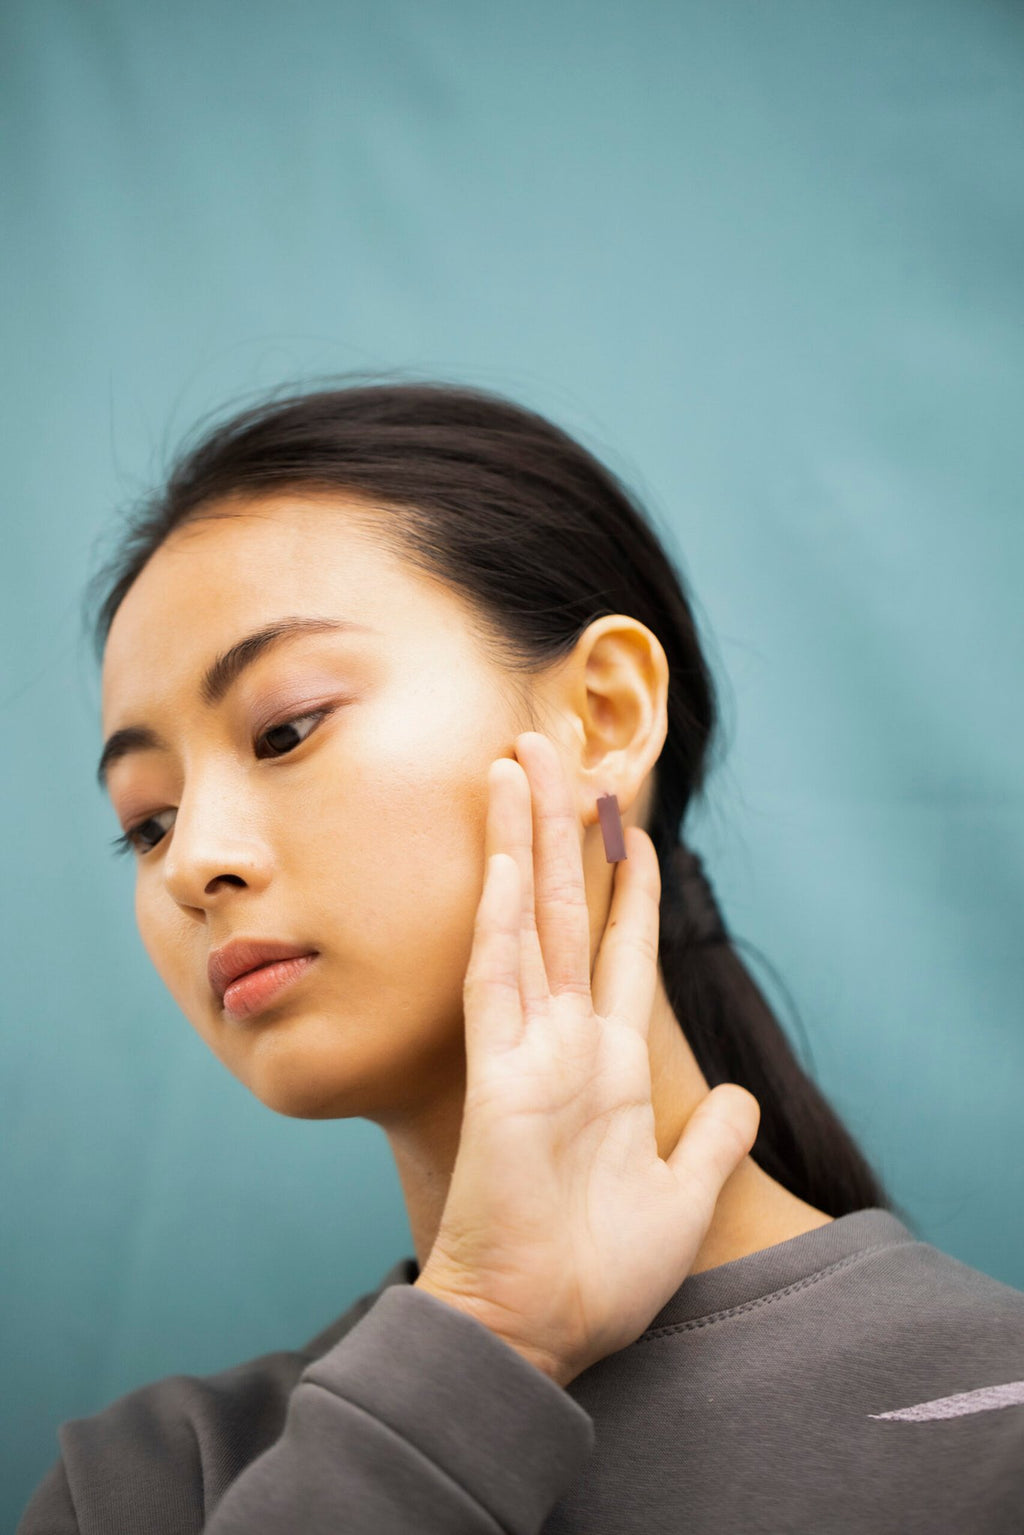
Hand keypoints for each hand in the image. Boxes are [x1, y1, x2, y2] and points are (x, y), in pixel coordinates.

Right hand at [415, 730, 759, 1387]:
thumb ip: (710, 1142)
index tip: (631, 826)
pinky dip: (498, 917)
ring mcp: (526, 1052)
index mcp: (609, 1067)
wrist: (536, 1332)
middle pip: (563, 913)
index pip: (619, 952)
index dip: (628, 887)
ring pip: (523, 922)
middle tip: (551, 753)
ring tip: (517, 766)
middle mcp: (565, 1043)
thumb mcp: (679, 1199)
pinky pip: (496, 979)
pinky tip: (499, 859)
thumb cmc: (597, 1275)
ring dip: (519, 843)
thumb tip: (741, 1097)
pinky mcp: (498, 1076)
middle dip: (559, 831)